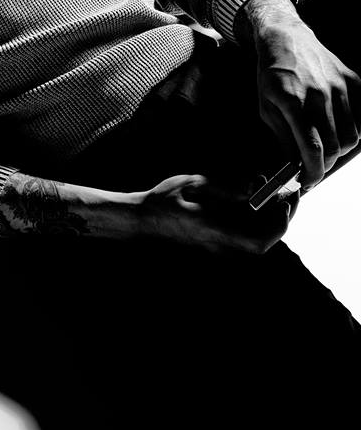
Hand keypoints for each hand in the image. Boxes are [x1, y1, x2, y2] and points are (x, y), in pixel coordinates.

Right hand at [137, 174, 290, 253]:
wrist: (142, 220)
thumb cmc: (162, 199)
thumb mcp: (191, 184)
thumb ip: (223, 188)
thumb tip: (252, 192)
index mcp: (214, 230)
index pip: (258, 243)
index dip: (278, 226)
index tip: (284, 202)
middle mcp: (220, 244)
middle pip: (262, 241)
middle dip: (279, 216)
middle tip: (286, 191)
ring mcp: (218, 245)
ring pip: (255, 237)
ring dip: (268, 216)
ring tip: (269, 189)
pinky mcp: (216, 241)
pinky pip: (244, 233)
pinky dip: (255, 217)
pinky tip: (253, 196)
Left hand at [245, 0, 360, 188]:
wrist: (286, 39)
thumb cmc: (272, 74)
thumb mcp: (265, 107)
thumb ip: (283, 138)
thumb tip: (294, 166)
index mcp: (293, 101)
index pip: (312, 148)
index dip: (312, 173)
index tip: (307, 182)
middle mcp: (320, 94)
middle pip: (334, 146)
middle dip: (324, 165)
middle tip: (313, 167)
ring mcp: (339, 86)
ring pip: (351, 136)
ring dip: (338, 150)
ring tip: (322, 146)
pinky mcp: (352, 80)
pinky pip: (360, 118)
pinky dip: (350, 131)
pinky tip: (334, 129)